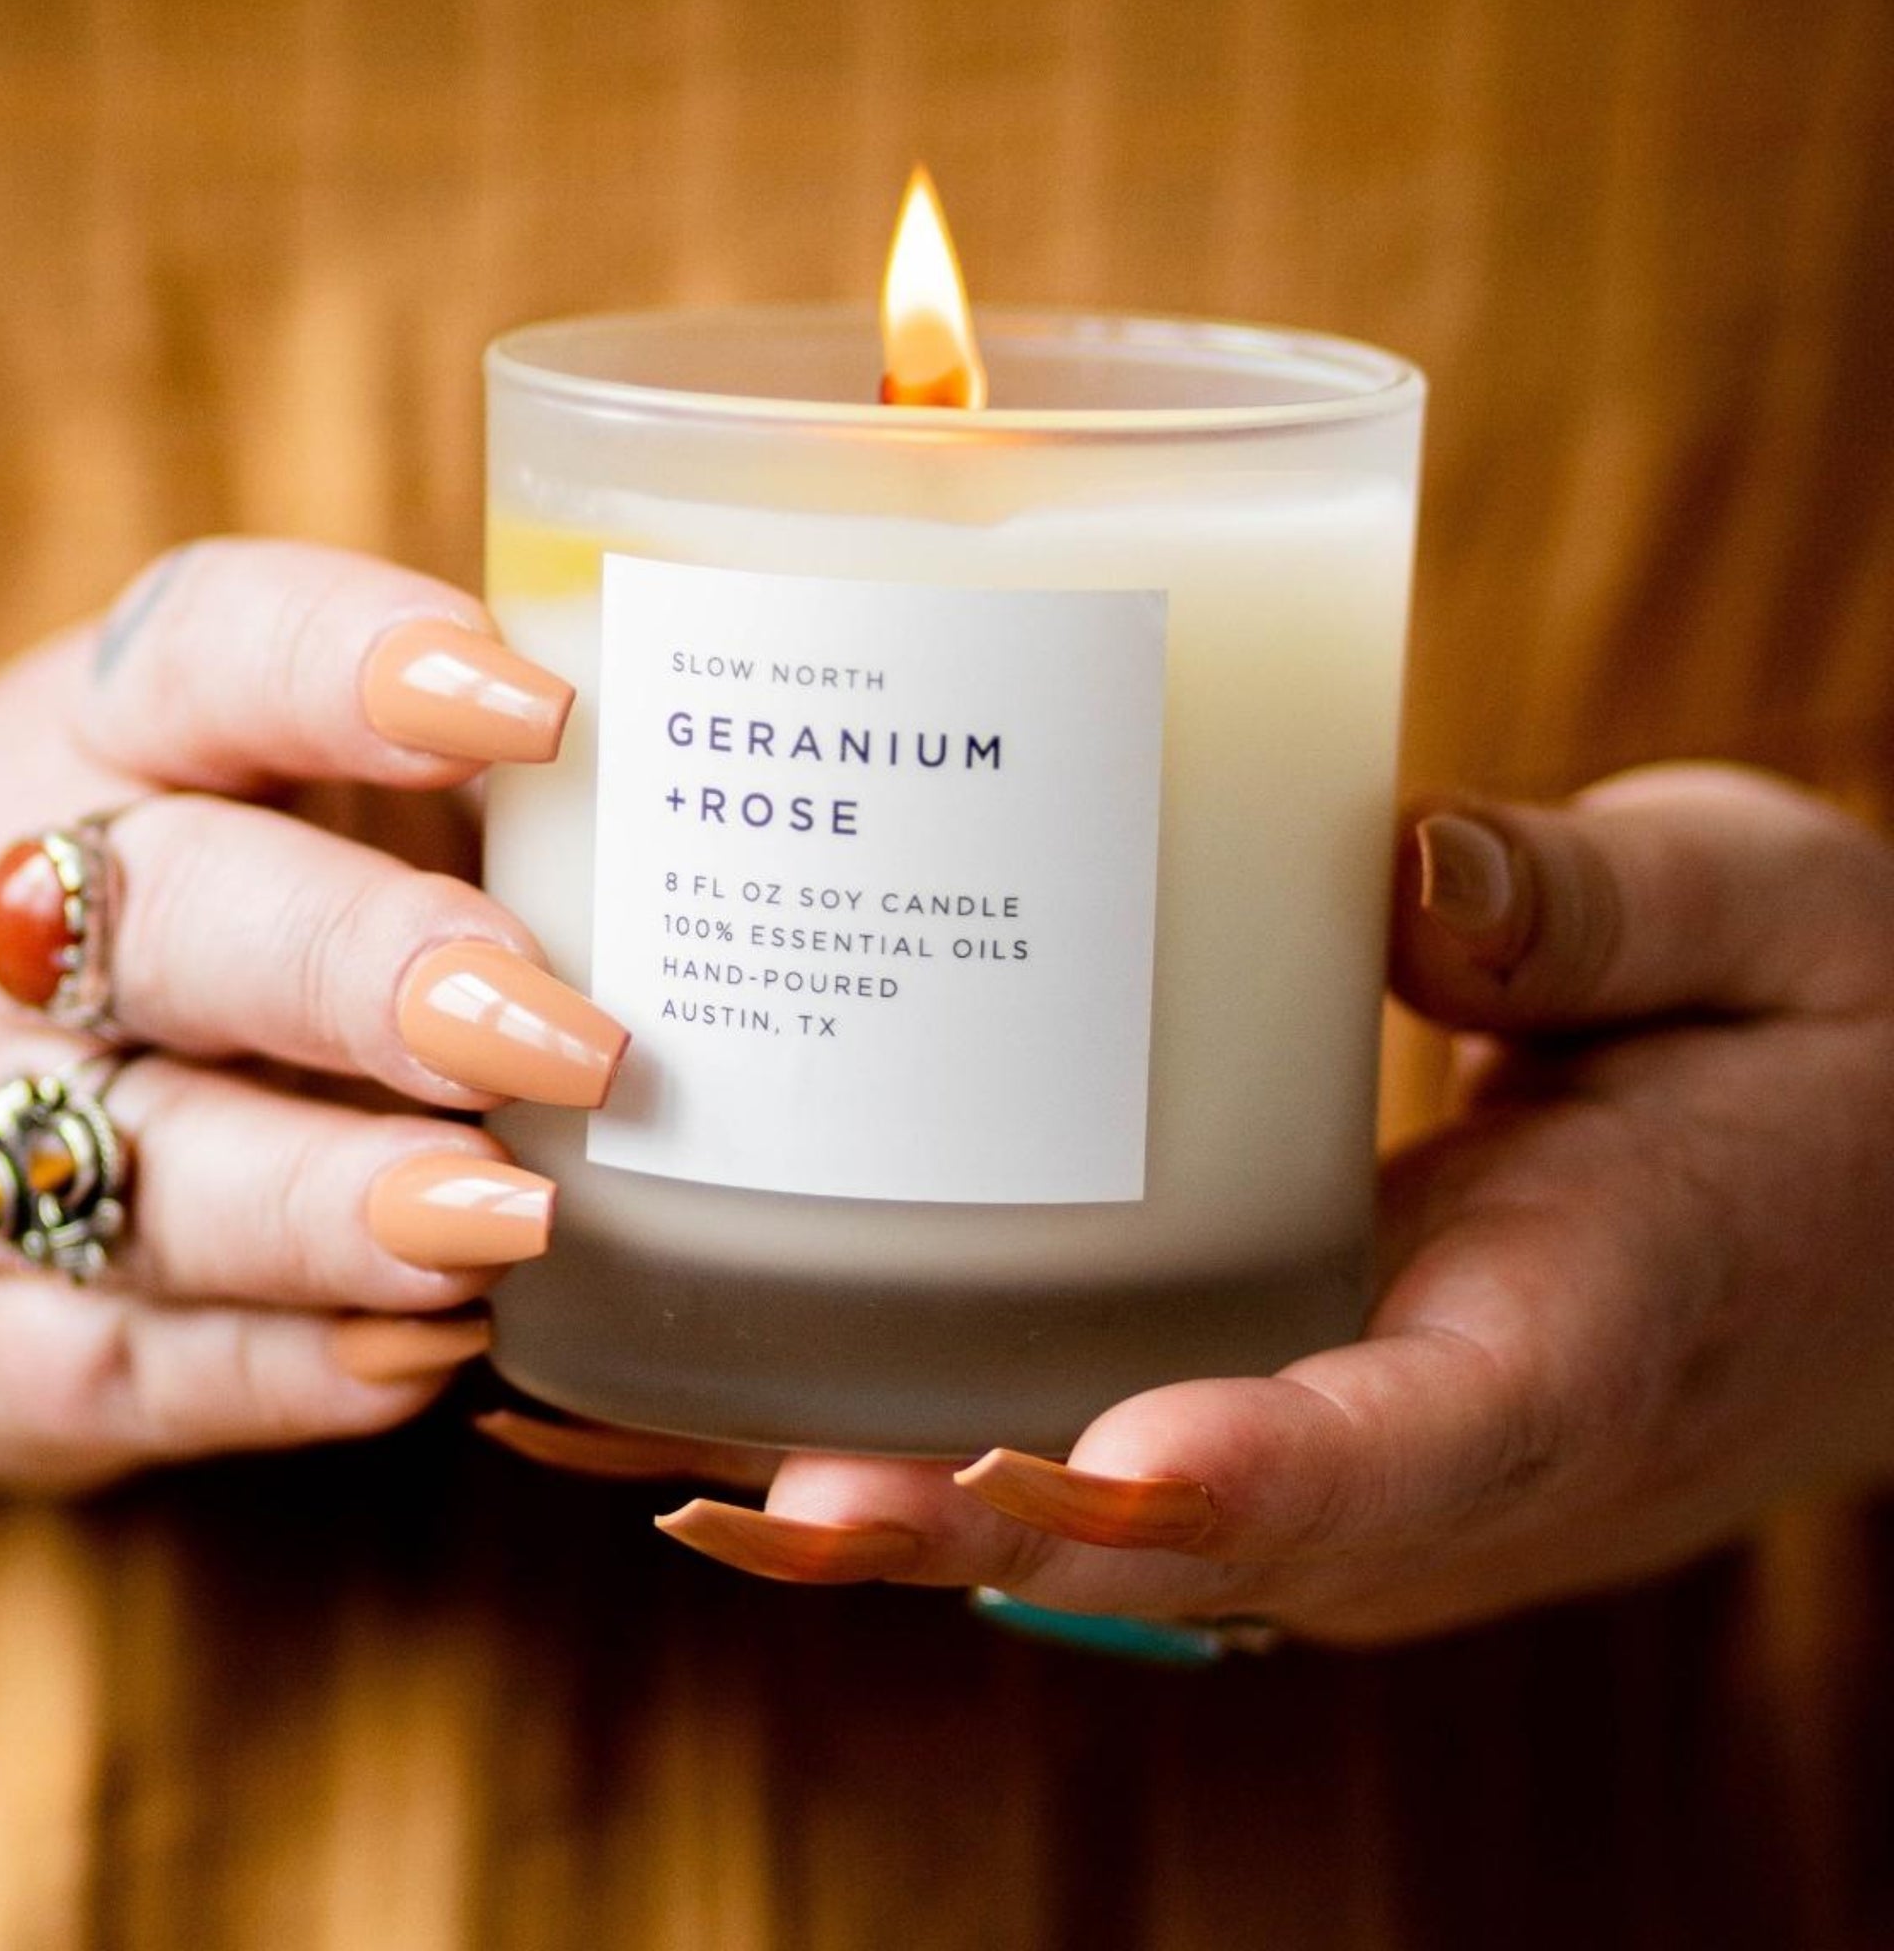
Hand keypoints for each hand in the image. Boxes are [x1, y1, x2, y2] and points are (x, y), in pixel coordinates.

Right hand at [0, 539, 624, 1492]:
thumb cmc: (164, 912)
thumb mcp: (242, 803)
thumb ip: (438, 801)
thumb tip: (717, 816)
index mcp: (89, 743)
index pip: (201, 660)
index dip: (352, 670)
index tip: (532, 704)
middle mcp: (10, 932)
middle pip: (182, 927)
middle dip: (372, 973)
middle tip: (563, 1033)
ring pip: (161, 1173)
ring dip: (344, 1204)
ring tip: (517, 1219)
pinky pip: (150, 1366)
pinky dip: (306, 1365)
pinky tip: (445, 1345)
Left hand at [589, 765, 1893, 1640]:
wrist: (1877, 1213)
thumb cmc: (1820, 1065)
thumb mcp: (1759, 935)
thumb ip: (1597, 916)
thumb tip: (1407, 869)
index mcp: (1581, 1344)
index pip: (1400, 1448)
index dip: (1236, 1477)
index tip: (1060, 1464)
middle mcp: (1447, 1464)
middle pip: (1181, 1543)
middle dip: (956, 1532)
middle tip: (728, 1495)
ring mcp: (1367, 1479)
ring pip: (1108, 1544)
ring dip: (889, 1528)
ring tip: (644, 1471)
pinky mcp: (1310, 1430)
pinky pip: (1109, 1485)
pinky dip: (933, 1475)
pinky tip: (746, 1426)